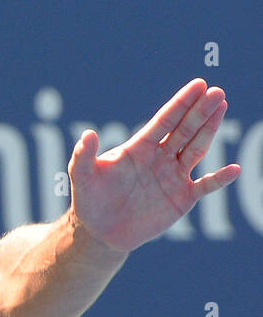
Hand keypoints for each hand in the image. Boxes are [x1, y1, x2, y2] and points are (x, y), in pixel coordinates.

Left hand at [68, 79, 239, 253]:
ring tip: (223, 109)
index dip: (181, 103)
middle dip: (200, 111)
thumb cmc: (89, 200)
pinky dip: (220, 178)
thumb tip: (87, 134)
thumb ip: (84, 155)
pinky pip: (206, 186)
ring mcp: (173, 177)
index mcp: (139, 148)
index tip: (199, 84)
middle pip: (184, 129)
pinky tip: (235, 169)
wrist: (101, 231)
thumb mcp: (82, 176)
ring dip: (210, 130)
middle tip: (218, 92)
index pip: (164, 120)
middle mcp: (159, 158)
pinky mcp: (182, 198)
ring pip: (197, 149)